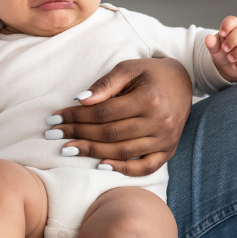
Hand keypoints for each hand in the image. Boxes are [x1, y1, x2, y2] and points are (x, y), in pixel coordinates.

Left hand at [47, 57, 192, 176]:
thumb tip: (81, 100)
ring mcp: (166, 139)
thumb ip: (106, 84)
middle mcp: (160, 122)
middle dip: (78, 134)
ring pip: (123, 152)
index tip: (55, 117)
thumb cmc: (151, 73)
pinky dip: (124, 169)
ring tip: (68, 149)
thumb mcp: (129, 68)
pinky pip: (146, 167)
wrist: (182, 81)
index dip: (77, 116)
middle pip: (110, 134)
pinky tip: (101, 166)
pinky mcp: (169, 150)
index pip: (104, 113)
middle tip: (54, 134)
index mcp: (149, 99)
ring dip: (92, 152)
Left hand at [204, 16, 236, 81]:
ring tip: (229, 59)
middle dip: (232, 40)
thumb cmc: (222, 53)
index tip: (222, 34)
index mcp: (232, 29)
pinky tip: (235, 66)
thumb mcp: (215, 49)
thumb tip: (208, 38)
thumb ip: (212, 43)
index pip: (232, 20)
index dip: (227, 25)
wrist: (228, 68)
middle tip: (224, 49)